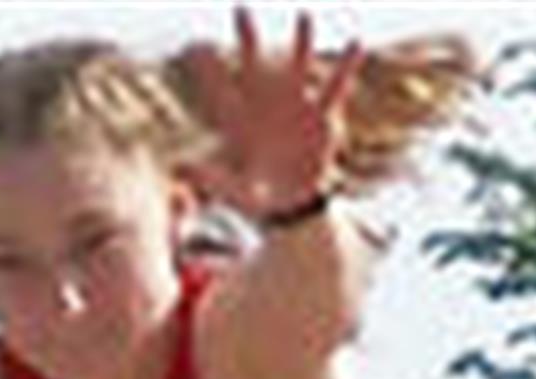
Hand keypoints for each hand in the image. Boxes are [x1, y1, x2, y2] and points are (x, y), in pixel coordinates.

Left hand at [178, 9, 361, 219]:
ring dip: (301, 41)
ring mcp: (296, 104)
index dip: (208, 71)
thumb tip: (179, 167)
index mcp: (241, 119)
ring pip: (298, 66)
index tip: (195, 46)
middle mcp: (266, 102)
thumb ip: (210, 178)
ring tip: (304, 15)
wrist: (291, 201)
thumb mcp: (232, 191)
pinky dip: (346, 66)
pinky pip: (335, 89)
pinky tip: (356, 44)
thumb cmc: (255, 193)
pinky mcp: (321, 116)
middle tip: (239, 8)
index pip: (220, 91)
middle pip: (254, 64)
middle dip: (247, 37)